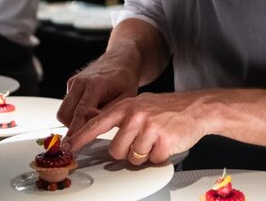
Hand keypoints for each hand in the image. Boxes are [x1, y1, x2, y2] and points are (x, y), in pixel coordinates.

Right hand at [57, 52, 140, 136]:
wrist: (120, 59)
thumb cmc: (125, 78)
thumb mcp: (127, 97)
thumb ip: (110, 112)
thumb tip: (94, 126)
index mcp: (95, 84)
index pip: (81, 113)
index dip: (76, 132)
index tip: (72, 146)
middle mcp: (80, 82)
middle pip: (65, 114)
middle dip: (73, 128)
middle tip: (86, 136)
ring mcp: (73, 82)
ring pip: (63, 111)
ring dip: (72, 122)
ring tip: (91, 121)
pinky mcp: (70, 84)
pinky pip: (66, 105)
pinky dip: (74, 113)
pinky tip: (90, 110)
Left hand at [64, 91, 207, 165]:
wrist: (197, 107)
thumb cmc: (168, 109)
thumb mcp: (140, 105)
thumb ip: (121, 117)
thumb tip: (99, 132)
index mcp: (126, 105)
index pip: (96, 124)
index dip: (80, 138)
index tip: (68, 148)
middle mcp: (136, 115)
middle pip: (116, 150)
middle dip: (127, 151)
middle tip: (141, 140)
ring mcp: (150, 127)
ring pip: (133, 157)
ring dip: (144, 154)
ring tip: (156, 138)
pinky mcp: (163, 140)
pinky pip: (152, 160)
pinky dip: (159, 156)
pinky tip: (167, 141)